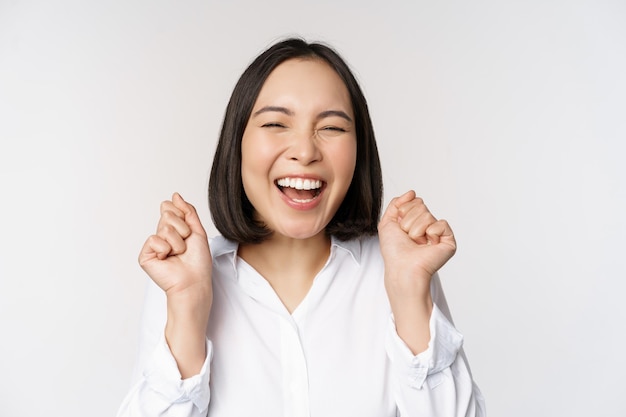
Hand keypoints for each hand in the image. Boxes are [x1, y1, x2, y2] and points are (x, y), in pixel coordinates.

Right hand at [138, 193, 211, 297]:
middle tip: (185, 246)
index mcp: (173, 229)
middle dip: (182, 230)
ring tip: (178, 254)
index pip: (170, 207)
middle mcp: (161, 235)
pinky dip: (166, 249)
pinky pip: (154, 239)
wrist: (195, 281)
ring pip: (164, 228)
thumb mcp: (197, 230)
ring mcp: (153, 245)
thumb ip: (188, 211)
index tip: (188, 232)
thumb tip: (175, 195)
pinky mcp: (145, 255)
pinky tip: (167, 259)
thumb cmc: (198, 262)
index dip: (182, 216)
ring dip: (178, 242)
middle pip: (167, 215)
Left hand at [378, 190, 455, 353]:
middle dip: (409, 220)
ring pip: (427, 215)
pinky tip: (429, 244)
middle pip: (421, 205)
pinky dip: (431, 233)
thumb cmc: (394, 251)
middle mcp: (427, 226)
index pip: (415, 201)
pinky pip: (441, 224)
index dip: (404, 212)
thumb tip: (412, 192)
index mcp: (414, 221)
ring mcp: (438, 233)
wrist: (402, 268)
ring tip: (416, 243)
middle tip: (408, 237)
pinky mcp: (449, 241)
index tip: (400, 227)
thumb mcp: (387, 222)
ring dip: (416, 229)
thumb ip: (396, 204)